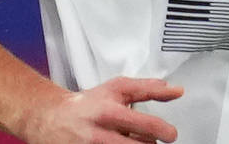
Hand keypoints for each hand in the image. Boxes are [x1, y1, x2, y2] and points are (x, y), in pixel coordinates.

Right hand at [24, 76, 183, 143]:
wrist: (52, 119)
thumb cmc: (89, 104)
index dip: (163, 130)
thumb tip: (176, 91)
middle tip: (153, 141)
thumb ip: (147, 89)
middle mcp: (99, 135)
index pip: (144, 124)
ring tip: (135, 141)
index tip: (170, 134)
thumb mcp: (117, 89)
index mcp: (109, 113)